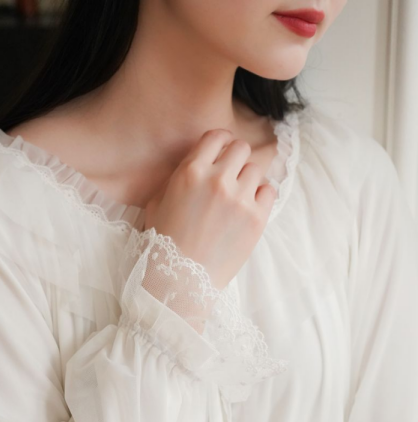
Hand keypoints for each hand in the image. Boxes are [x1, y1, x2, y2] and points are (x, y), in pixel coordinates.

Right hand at [144, 129, 277, 289]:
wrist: (180, 281)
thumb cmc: (164, 243)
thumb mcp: (158, 202)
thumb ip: (179, 176)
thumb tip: (198, 163)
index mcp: (190, 172)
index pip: (217, 136)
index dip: (220, 144)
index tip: (221, 154)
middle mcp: (218, 180)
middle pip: (241, 149)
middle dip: (235, 160)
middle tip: (230, 177)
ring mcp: (240, 199)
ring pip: (255, 170)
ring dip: (247, 181)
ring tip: (236, 199)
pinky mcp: (256, 219)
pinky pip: (269, 191)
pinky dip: (260, 197)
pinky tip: (247, 209)